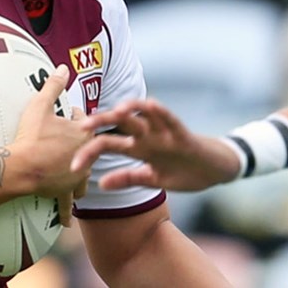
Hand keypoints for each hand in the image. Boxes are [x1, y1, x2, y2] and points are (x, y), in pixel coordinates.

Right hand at [9, 64, 93, 225]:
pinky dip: (65, 210)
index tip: (72, 116)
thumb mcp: (42, 105)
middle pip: (89, 148)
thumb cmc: (32, 136)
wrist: (23, 167)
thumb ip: (54, 85)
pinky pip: (67, 202)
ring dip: (80, 172)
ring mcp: (77, 175)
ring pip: (84, 174)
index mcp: (84, 134)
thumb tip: (63, 67)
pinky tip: (66, 221)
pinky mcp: (65, 191)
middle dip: (81, 146)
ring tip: (75, 172)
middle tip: (71, 144)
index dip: (78, 117)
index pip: (87, 122)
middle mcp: (86, 156)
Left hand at [73, 99, 240, 192]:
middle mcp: (148, 136)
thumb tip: (101, 183)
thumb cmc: (183, 172)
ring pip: (143, 115)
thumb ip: (128, 178)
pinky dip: (160, 112)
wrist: (214, 171)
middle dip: (101, 122)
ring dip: (130, 109)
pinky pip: (170, 119)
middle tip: (81, 125)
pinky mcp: (183, 134)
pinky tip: (149, 104)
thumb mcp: (153, 179)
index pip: (108, 144)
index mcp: (138, 147)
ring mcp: (165, 133)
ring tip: (116, 110)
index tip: (72, 165)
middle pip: (120, 123)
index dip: (89, 152)